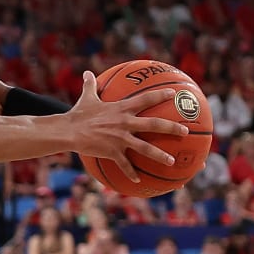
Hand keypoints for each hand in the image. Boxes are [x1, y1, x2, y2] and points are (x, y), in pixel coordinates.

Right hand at [65, 71, 189, 184]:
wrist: (68, 131)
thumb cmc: (77, 113)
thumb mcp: (86, 97)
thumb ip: (90, 85)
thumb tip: (86, 72)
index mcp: (122, 108)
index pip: (146, 99)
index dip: (161, 95)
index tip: (174, 93)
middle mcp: (126, 123)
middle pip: (155, 124)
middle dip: (172, 127)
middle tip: (185, 131)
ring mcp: (120, 139)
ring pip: (145, 148)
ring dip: (160, 155)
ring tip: (172, 161)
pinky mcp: (113, 152)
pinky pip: (125, 164)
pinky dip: (131, 173)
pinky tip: (137, 180)